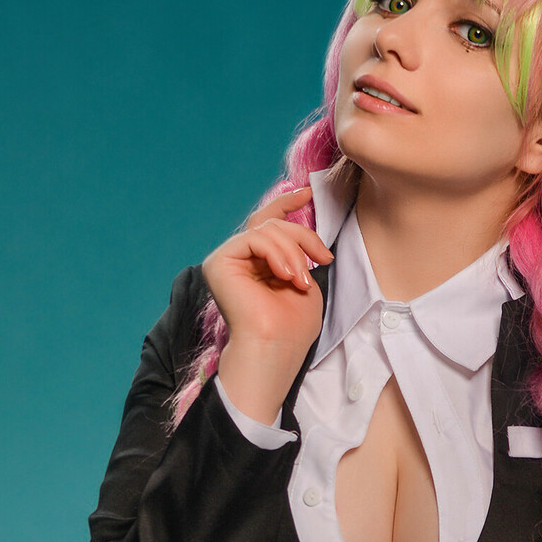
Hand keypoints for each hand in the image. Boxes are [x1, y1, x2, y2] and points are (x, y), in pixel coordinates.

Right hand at [202, 186, 332, 361]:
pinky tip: (285, 275)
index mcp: (257, 265)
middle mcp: (239, 260)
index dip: (287, 204)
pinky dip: (276, 253)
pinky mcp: (219, 262)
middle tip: (323, 259)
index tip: (309, 193)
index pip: (268, 223)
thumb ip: (297, 252)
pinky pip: (254, 238)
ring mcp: (226, 260)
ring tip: (301, 280)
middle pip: (272, 223)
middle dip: (303, 236)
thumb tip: (301, 227)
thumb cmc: (291, 327)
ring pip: (266, 229)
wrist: (275, 348)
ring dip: (293, 252)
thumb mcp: (303, 280)